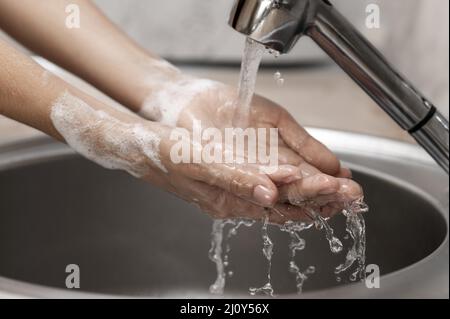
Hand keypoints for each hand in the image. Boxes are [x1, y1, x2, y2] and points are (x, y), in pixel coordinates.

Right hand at [137, 76, 362, 222]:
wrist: (148, 148)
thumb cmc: (170, 154)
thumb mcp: (201, 164)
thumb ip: (236, 180)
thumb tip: (270, 194)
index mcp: (232, 201)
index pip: (282, 203)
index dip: (313, 196)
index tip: (341, 189)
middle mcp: (240, 200)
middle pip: (289, 203)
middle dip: (323, 198)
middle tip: (355, 193)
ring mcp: (239, 191)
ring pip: (284, 197)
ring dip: (313, 192)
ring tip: (342, 188)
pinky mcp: (237, 180)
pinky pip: (271, 186)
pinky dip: (294, 182)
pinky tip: (307, 176)